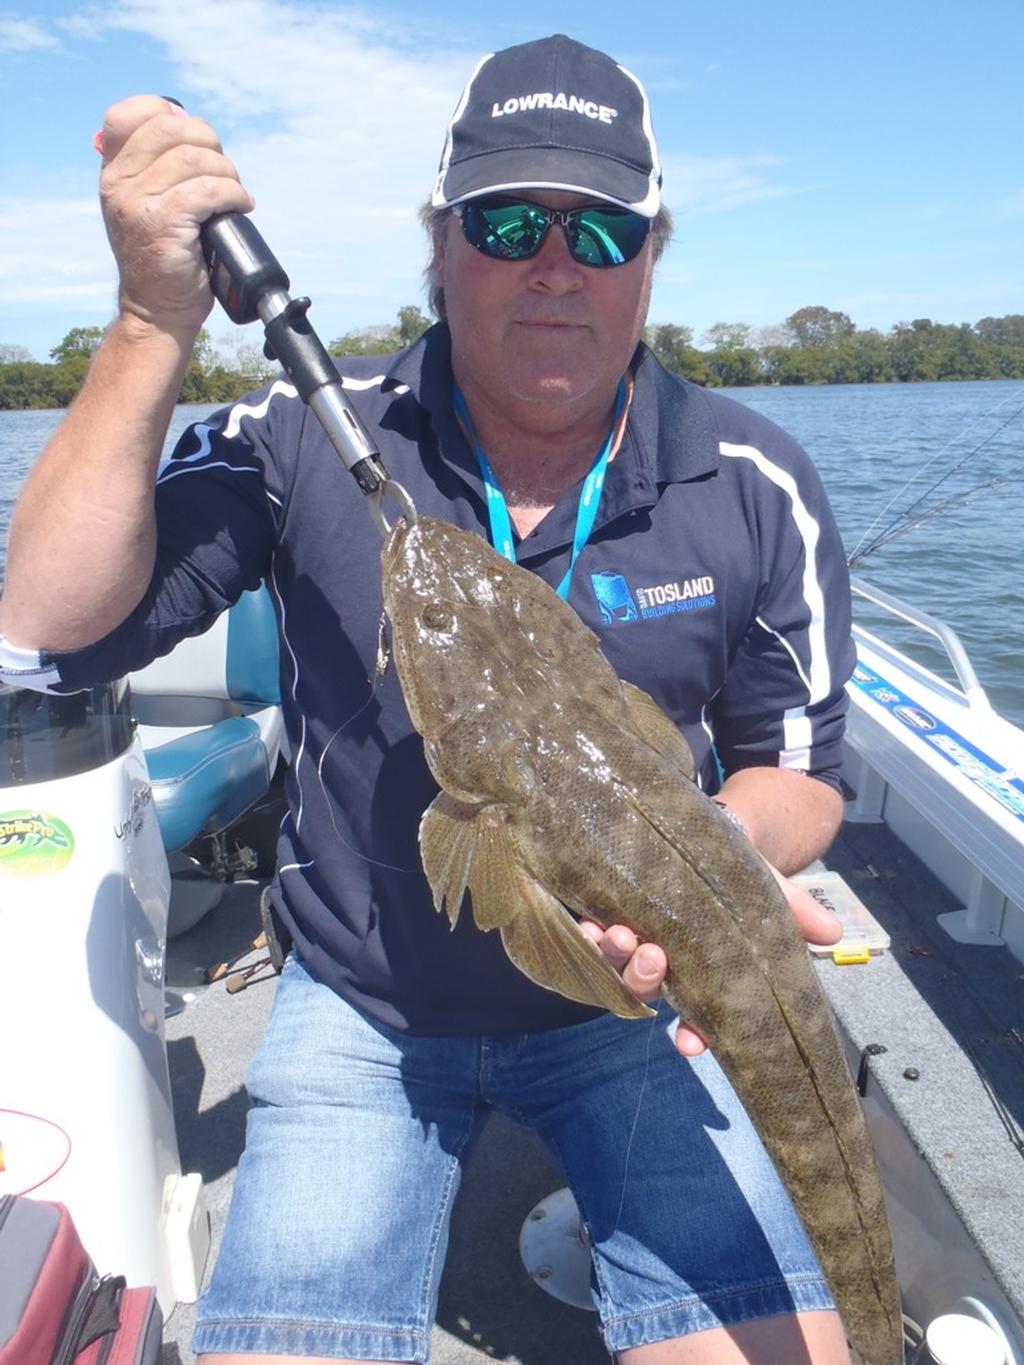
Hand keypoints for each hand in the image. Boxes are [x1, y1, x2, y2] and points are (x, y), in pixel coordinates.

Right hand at [97, 96, 254, 335]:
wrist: (157, 310)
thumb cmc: (162, 257)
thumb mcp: (146, 205)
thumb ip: (155, 168)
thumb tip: (188, 125)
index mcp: (113, 172)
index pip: (128, 114)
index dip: (167, 112)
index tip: (194, 139)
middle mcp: (119, 183)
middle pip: (170, 127)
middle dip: (209, 143)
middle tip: (224, 173)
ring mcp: (138, 202)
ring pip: (194, 158)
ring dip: (227, 173)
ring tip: (235, 195)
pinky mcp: (163, 222)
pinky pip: (208, 190)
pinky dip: (233, 194)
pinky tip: (241, 206)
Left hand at [578, 865, 841, 1057]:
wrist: (698, 832)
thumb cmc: (737, 874)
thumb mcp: (770, 892)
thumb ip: (798, 913)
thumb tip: (835, 934)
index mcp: (702, 975)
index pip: (697, 1020)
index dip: (694, 1037)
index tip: (691, 1044)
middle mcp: (662, 965)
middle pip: (646, 989)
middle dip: (646, 980)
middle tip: (653, 956)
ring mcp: (630, 942)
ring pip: (614, 965)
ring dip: (615, 956)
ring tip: (622, 932)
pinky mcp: (604, 914)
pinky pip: (589, 937)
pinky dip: (586, 935)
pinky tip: (587, 922)